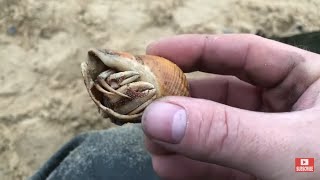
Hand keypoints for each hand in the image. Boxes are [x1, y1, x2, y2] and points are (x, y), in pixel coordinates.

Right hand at [141, 34, 319, 179]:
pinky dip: (192, 165)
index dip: (195, 49)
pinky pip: (220, 164)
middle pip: (220, 93)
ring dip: (182, 136)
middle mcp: (283, 108)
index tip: (154, 53)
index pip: (241, 53)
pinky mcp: (259, 174)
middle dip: (182, 101)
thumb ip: (226, 133)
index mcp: (305, 81)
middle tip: (148, 109)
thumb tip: (159, 116)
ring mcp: (269, 143)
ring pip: (215, 131)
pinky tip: (169, 167)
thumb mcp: (290, 149)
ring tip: (153, 142)